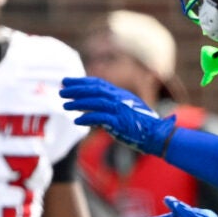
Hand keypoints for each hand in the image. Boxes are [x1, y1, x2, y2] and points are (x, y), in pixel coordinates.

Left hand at [60, 75, 175, 154]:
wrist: (155, 134)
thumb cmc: (139, 123)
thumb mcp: (124, 109)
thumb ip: (109, 106)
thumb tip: (88, 108)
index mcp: (119, 93)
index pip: (97, 83)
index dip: (80, 82)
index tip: (66, 82)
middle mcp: (119, 98)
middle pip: (94, 90)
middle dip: (76, 90)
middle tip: (61, 92)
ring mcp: (120, 110)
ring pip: (95, 102)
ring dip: (79, 103)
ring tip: (65, 106)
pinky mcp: (120, 122)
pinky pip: (101, 119)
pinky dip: (88, 119)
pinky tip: (77, 121)